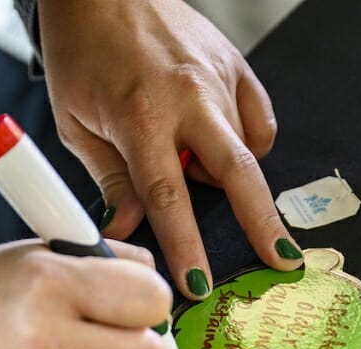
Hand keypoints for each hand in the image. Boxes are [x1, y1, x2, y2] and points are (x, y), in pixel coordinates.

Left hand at [38, 0, 302, 299]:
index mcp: (141, 116)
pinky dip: (245, 144)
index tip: (198, 283)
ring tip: (188, 160)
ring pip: (243, 150)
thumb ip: (111, 181)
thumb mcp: (77, 125)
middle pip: (238, 174)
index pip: (168, 197)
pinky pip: (258, 122)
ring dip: (223, 174)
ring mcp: (219, 78)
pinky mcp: (237, 65)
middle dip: (263, 225)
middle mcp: (188, 97)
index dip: (186, 246)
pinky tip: (215, 142)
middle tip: (283, 262)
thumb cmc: (82, 52)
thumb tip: (125, 231)